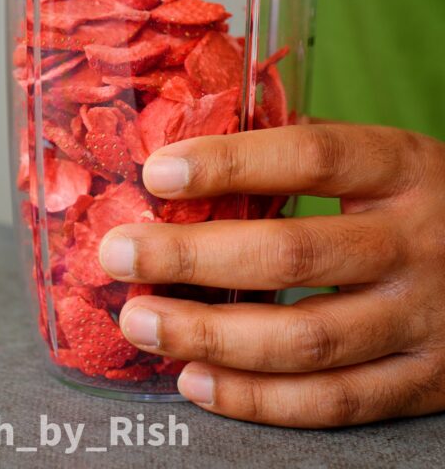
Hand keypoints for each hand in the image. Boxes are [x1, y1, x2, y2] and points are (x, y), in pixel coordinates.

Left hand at [98, 122, 444, 426]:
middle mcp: (416, 242)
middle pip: (292, 255)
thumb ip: (309, 146)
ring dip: (209, 335)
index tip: (157, 172)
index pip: (309, 157)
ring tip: (141, 321)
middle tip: (120, 253)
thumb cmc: (425, 201)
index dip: (229, 164)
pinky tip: (196, 380)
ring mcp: (423, 318)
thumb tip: (203, 133)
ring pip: (305, 341)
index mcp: (403, 167)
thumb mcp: (387, 157)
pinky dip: (257, 400)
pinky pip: (334, 402)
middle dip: (191, 256)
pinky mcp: (424, 382)